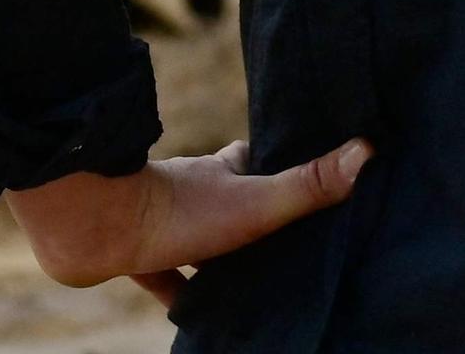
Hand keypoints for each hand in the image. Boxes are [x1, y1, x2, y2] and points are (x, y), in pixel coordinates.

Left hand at [6, 138, 372, 311]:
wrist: (97, 227)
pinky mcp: (136, 255)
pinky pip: (163, 278)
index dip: (278, 169)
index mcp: (220, 172)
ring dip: (218, 261)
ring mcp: (163, 224)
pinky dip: (180, 295)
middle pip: (229, 203)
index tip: (306, 183)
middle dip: (253, 224)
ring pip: (197, 243)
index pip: (254, 162)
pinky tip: (197, 316)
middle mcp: (192, 192)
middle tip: (285, 249)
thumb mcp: (255, 201)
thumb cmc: (178, 210)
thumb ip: (308, 184)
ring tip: (251, 287)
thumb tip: (368, 149)